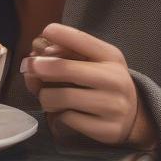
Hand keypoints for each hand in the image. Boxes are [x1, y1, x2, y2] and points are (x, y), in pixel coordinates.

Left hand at [21, 23, 157, 149]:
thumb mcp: (95, 62)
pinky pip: (67, 119)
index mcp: (111, 58)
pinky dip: (58, 115)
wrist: (132, 117)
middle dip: (41, 67)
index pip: (84, 41)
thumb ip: (67, 54)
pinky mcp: (106, 129)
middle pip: (67, 69)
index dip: (62, 34)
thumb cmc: (103, 83)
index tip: (46, 31)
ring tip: (47, 97)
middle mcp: (116, 80)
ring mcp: (113, 106)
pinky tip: (63, 113)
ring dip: (46, 96)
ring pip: (62, 97)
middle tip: (28, 66)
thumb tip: (35, 57)